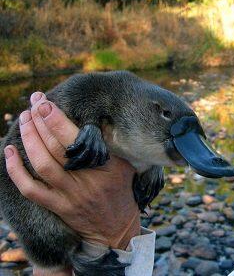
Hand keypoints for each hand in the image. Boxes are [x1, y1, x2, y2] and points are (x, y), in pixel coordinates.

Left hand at [3, 92, 140, 249]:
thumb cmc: (121, 189)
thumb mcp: (124, 164)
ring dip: (29, 139)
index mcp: (106, 165)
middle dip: (41, 122)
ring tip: (24, 119)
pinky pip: (30, 189)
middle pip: (56, 147)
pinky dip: (15, 170)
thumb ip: (109, 143)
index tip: (45, 103)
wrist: (116, 228)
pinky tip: (9, 151)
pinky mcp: (57, 207)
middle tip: (33, 103)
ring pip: (42, 164)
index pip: (77, 139)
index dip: (57, 119)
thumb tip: (92, 116)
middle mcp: (87, 179)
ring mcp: (70, 195)